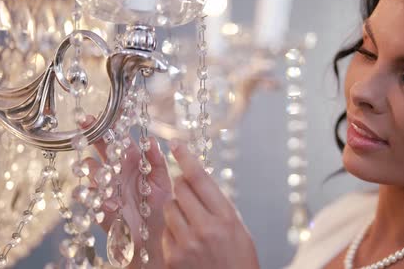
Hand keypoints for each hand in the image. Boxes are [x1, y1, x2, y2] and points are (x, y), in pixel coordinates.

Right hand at [81, 116, 172, 267]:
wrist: (156, 237)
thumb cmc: (161, 206)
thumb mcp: (163, 181)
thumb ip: (157, 161)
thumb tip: (150, 140)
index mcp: (134, 162)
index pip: (120, 139)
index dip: (111, 126)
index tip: (103, 113)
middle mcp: (118, 172)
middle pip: (101, 149)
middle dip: (92, 134)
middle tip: (85, 122)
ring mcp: (108, 189)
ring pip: (93, 172)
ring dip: (93, 168)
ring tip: (97, 168)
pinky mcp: (102, 209)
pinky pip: (92, 199)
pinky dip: (97, 198)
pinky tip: (109, 202)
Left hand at [162, 141, 259, 268]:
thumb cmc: (238, 261)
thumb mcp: (239, 229)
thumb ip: (219, 206)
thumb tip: (198, 181)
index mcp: (226, 217)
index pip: (201, 178)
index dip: (186, 158)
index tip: (176, 145)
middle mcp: (206, 228)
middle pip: (181, 189)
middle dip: (182, 186)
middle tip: (188, 192)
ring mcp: (187, 244)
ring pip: (169, 208)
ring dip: (176, 209)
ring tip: (190, 223)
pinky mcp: (173, 258)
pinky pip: (165, 232)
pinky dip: (172, 233)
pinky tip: (186, 244)